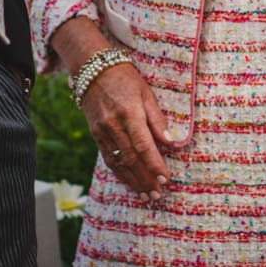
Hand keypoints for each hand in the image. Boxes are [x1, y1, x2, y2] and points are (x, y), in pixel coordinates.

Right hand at [77, 60, 170, 200]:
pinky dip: (120, 174)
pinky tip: (130, 183)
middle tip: (158, 195)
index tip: (166, 179)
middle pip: (131, 159)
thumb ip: (158, 119)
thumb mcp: (146, 93)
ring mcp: (102, 132)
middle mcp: (113, 125)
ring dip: (133, 182)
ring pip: (118, 163)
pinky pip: (108, 159)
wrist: (93, 71)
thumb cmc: (126, 80)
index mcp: (129, 113)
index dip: (155, 164)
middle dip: (145, 179)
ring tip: (146, 196)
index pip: (143, 145)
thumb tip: (172, 143)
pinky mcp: (95, 135)